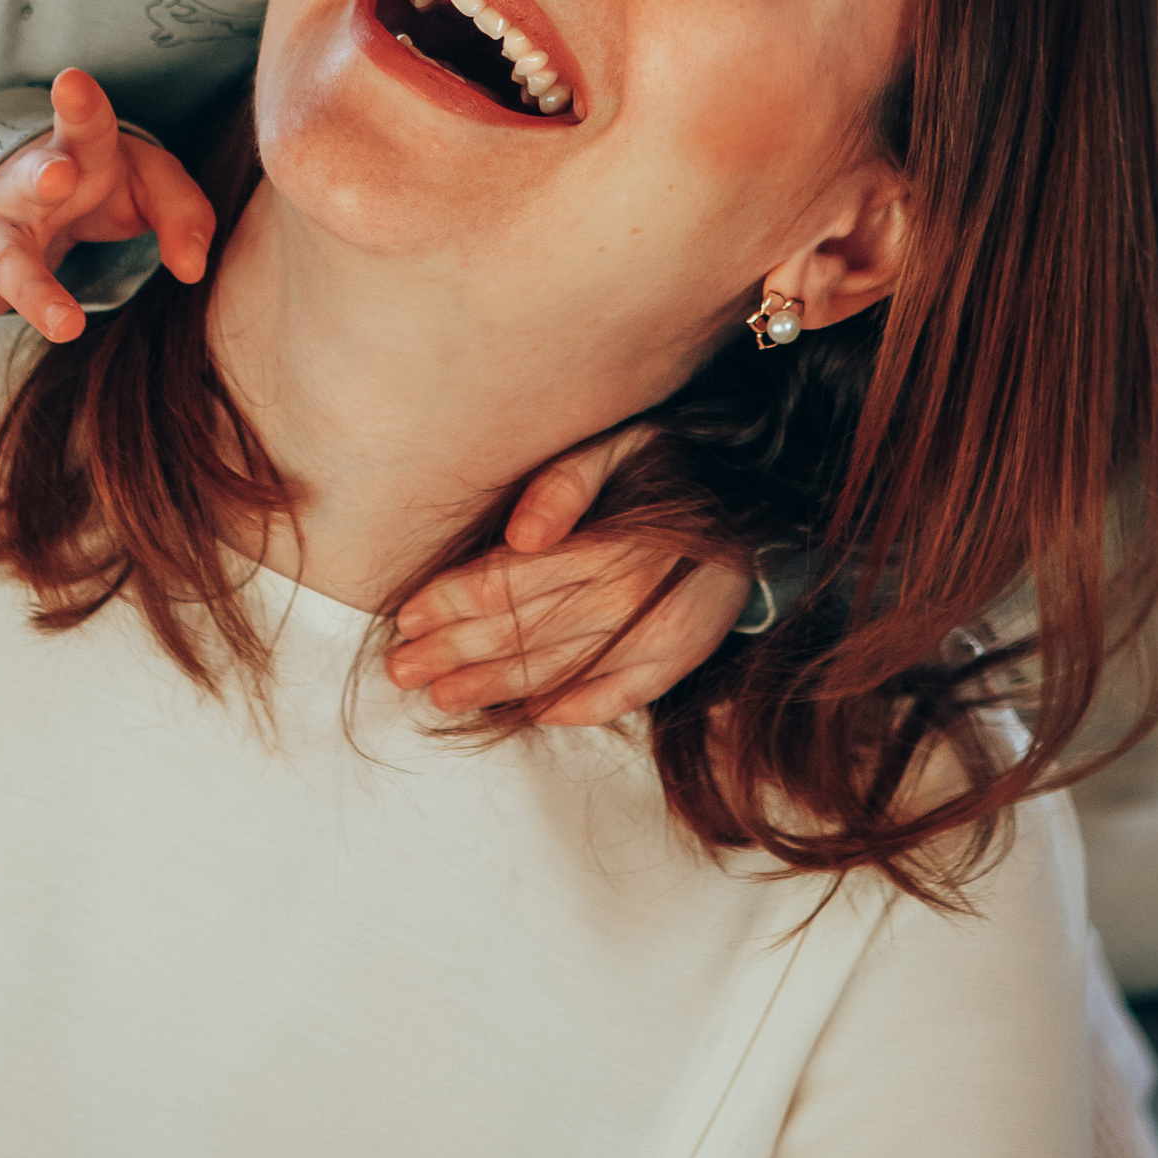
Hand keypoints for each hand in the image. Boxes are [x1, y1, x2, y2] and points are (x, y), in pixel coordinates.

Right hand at [0, 70, 215, 362]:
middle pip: (31, 181)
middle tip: (56, 176)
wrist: (30, 198)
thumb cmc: (102, 183)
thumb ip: (183, 214)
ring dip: (31, 288)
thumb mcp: (150, 184)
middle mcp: (26, 187)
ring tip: (64, 325)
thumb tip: (192, 269)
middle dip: (41, 177)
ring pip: (5, 257)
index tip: (71, 80)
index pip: (83, 124)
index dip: (78, 104)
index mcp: (76, 152)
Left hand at [386, 432, 750, 723]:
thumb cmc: (669, 464)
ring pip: (564, 670)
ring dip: (497, 687)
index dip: (453, 603)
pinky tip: (530, 713)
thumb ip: (568, 481)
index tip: (407, 618)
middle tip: (403, 669)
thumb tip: (522, 535)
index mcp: (615, 539)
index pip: (513, 582)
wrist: (754, 497)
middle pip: (527, 633)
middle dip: (456, 653)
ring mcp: (664, 635)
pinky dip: (575, 708)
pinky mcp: (683, 659)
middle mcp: (638, 594)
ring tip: (443, 697)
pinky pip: (621, 696)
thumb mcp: (622, 444)